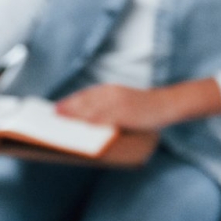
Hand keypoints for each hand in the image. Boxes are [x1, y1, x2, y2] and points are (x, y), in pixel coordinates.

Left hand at [56, 84, 171, 129]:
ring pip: (91, 111)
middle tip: (53, 119)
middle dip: (68, 110)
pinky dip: (92, 124)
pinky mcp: (124, 113)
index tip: (56, 110)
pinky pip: (104, 120)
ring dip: (75, 118)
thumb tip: (88, 121)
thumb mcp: (123, 102)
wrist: (167, 103)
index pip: (85, 96)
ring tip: (61, 127)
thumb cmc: (144, 108)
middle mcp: (111, 93)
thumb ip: (107, 108)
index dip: (69, 103)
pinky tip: (83, 130)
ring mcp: (118, 102)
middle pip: (84, 102)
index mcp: (110, 90)